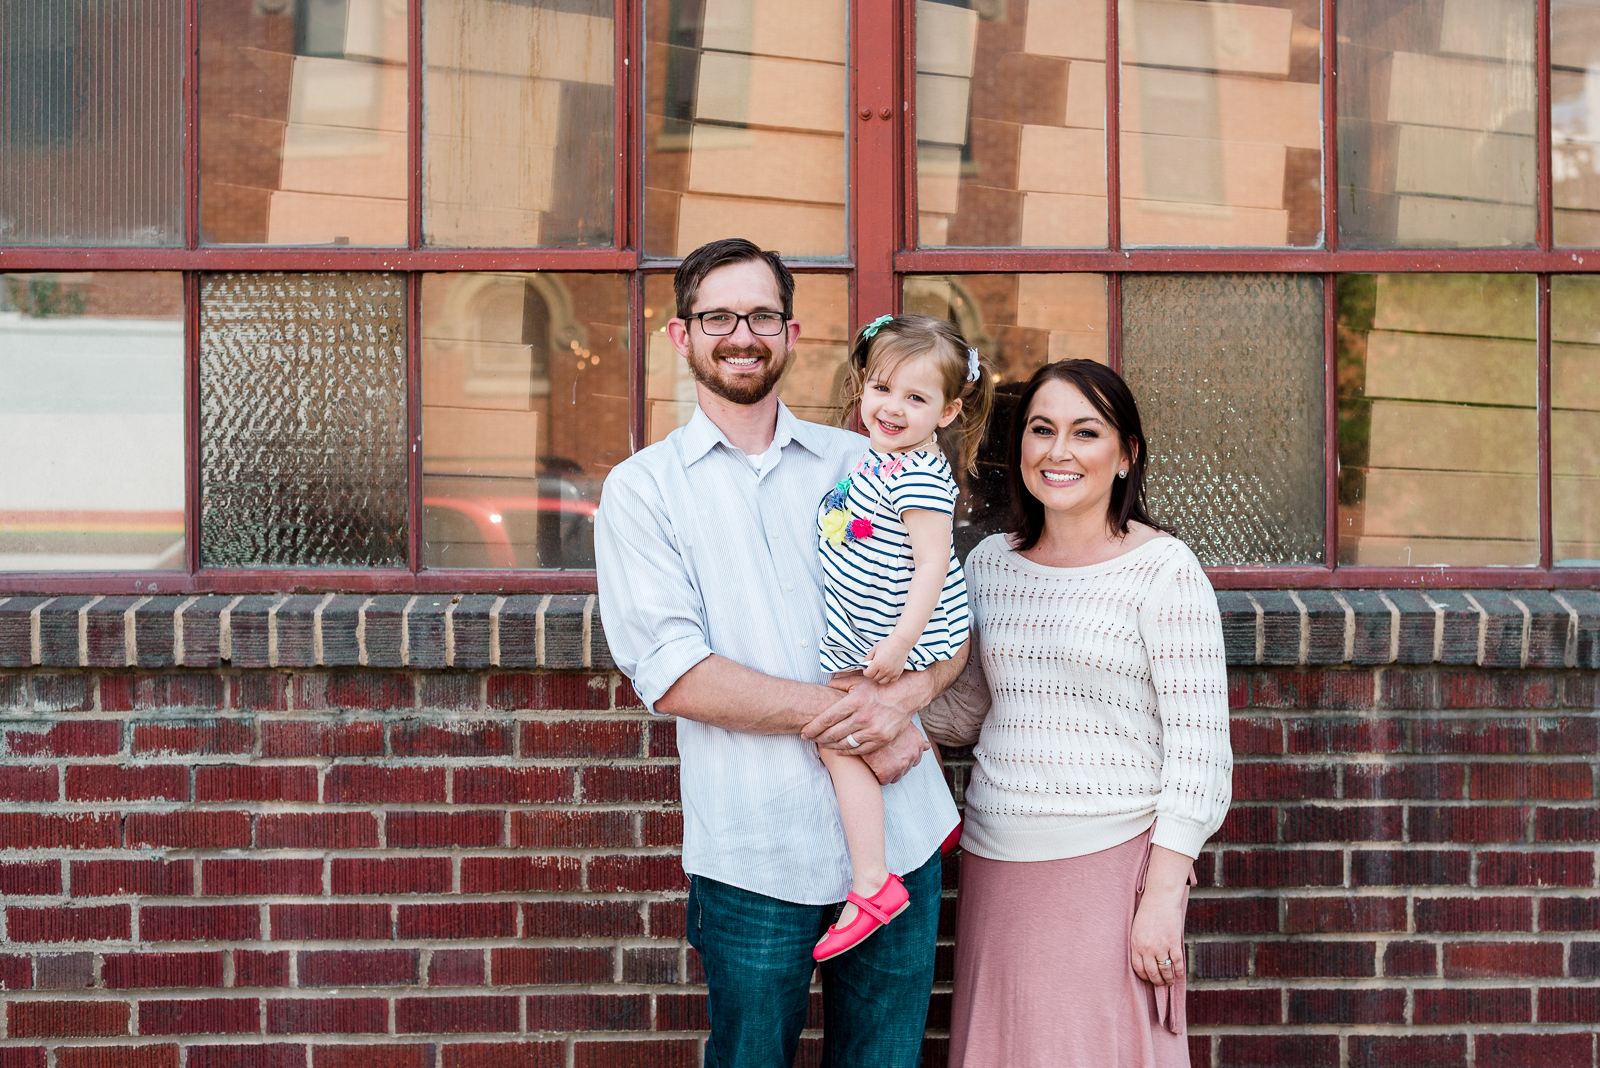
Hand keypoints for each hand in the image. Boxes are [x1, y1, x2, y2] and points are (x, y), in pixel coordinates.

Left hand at [801, 672, 927, 754]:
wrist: (907, 694)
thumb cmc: (880, 686)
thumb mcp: (859, 679)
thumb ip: (840, 682)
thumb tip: (825, 686)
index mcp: (855, 701)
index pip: (827, 718)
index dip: (813, 727)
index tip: (804, 732)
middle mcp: (863, 717)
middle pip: (833, 733)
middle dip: (818, 738)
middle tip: (811, 739)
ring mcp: (873, 730)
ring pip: (845, 743)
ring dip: (831, 746)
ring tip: (822, 745)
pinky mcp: (882, 739)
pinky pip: (860, 750)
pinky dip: (847, 752)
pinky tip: (839, 751)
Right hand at [861, 724, 928, 783]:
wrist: (866, 723)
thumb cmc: (883, 719)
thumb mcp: (902, 723)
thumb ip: (915, 736)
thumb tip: (928, 746)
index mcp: (917, 741)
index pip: (915, 759)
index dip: (902, 758)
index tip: (893, 755)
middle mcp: (913, 753)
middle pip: (905, 768)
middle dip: (895, 765)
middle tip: (883, 757)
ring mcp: (902, 763)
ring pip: (895, 776)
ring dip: (887, 771)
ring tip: (877, 762)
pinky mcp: (887, 771)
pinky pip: (884, 780)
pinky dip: (877, 775)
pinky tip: (871, 766)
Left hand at [862, 639, 907, 683]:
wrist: (901, 642)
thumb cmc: (888, 644)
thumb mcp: (874, 649)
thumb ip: (867, 658)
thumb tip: (864, 665)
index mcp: (877, 663)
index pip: (868, 674)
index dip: (865, 671)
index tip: (866, 668)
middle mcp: (885, 670)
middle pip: (874, 678)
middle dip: (872, 674)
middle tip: (873, 668)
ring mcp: (892, 672)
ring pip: (882, 682)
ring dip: (879, 677)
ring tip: (879, 671)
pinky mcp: (898, 673)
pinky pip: (891, 681)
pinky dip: (888, 678)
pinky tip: (887, 672)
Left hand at [1130, 845, 1192, 987]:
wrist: (1160, 898)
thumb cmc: (1148, 911)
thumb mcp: (1137, 928)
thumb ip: (1139, 943)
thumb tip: (1145, 959)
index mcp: (1135, 944)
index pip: (1138, 968)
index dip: (1144, 977)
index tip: (1148, 979)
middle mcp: (1147, 948)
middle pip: (1151, 972)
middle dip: (1157, 981)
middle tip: (1161, 984)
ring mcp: (1161, 946)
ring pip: (1165, 970)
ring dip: (1168, 979)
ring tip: (1170, 981)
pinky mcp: (1173, 943)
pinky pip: (1177, 963)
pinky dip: (1179, 972)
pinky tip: (1179, 975)